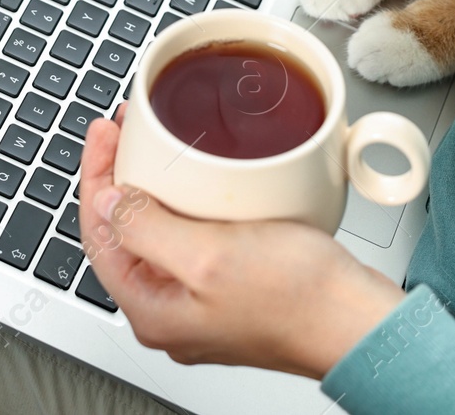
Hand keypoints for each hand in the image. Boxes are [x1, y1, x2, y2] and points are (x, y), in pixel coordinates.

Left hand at [78, 105, 403, 378]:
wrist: (359, 321)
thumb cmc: (298, 301)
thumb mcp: (206, 256)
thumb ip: (146, 230)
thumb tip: (108, 203)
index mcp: (153, 309)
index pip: (99, 233)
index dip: (95, 176)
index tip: (103, 134)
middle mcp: (171, 311)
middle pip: (124, 233)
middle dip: (119, 178)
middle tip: (123, 133)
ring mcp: (202, 301)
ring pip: (157, 235)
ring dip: (151, 189)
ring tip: (151, 149)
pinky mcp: (232, 286)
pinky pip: (193, 239)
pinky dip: (187, 204)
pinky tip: (196, 183)